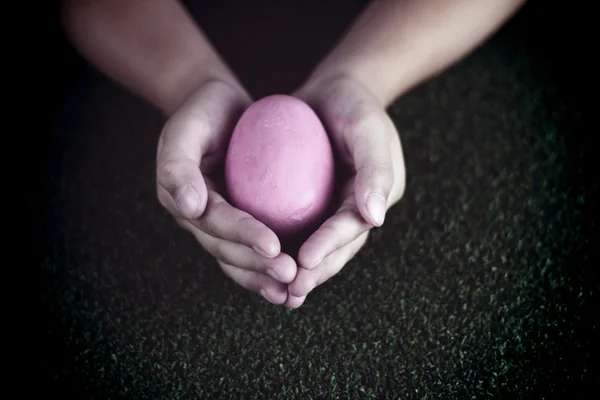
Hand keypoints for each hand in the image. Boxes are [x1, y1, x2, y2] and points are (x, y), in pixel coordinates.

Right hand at [156, 79, 297, 303]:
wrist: (216, 106)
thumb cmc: (202, 111)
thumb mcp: (185, 128)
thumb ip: (178, 166)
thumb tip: (189, 208)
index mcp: (181, 198)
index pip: (215, 222)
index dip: (243, 236)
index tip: (274, 246)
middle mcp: (198, 218)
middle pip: (228, 249)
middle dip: (258, 266)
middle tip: (291, 276)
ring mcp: (217, 224)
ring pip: (239, 258)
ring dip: (264, 278)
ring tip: (292, 292)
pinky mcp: (238, 222)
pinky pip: (251, 250)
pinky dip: (268, 268)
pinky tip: (292, 281)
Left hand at [284, 75, 405, 307]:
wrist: (335, 91)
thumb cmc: (354, 104)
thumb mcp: (368, 128)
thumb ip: (375, 170)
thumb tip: (376, 219)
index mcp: (374, 199)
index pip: (350, 228)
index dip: (329, 247)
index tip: (305, 263)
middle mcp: (355, 210)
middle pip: (335, 248)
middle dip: (314, 272)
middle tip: (290, 293)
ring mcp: (332, 208)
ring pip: (316, 247)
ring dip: (299, 272)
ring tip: (278, 294)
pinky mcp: (310, 203)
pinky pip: (297, 231)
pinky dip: (283, 250)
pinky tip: (260, 264)